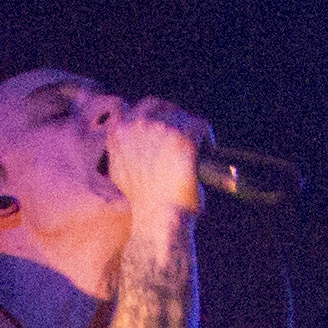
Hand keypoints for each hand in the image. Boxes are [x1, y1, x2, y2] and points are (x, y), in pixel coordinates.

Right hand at [98, 94, 210, 221]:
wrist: (158, 219)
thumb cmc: (142, 204)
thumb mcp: (121, 172)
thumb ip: (126, 151)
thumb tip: (136, 142)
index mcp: (119, 132)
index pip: (142, 109)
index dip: (157, 117)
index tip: (167, 129)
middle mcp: (138, 125)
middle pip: (163, 108)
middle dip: (174, 121)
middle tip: (183, 137)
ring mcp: (162, 129)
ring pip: (183, 117)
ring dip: (190, 130)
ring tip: (197, 148)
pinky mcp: (185, 137)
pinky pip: (201, 127)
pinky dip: (207, 139)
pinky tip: (207, 152)